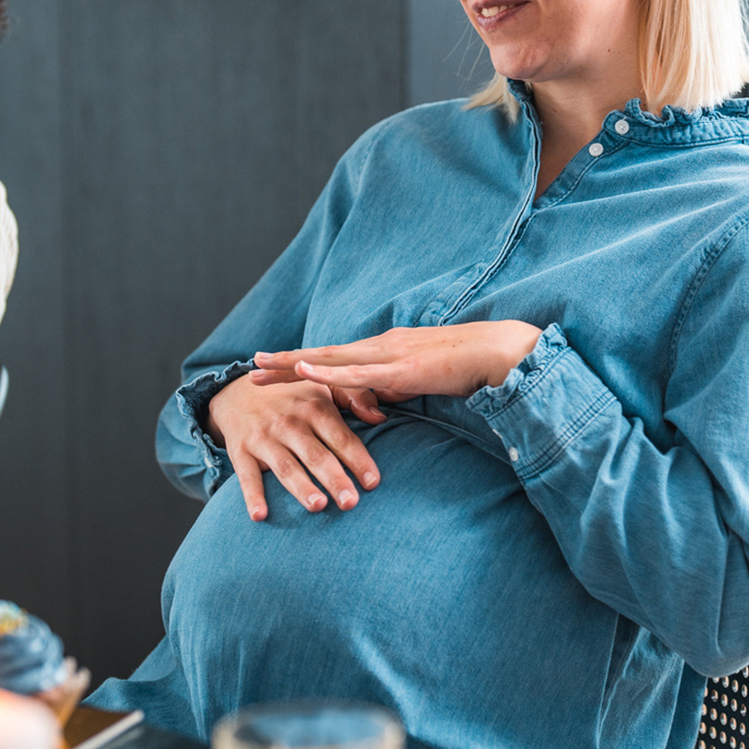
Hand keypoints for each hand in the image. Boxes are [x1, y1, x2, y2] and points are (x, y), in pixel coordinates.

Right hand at [205, 373, 380, 521]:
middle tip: (351, 503)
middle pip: (316, 455)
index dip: (358, 460)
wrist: (237, 389)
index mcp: (315, 408)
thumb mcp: (324, 387)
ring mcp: (264, 437)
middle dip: (334, 479)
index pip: (341, 438)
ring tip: (318, 506)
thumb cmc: (293, 396)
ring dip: (301, 487)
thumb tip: (380, 418)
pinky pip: (247, 475)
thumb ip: (355, 397)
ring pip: (285, 466)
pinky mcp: (240, 451)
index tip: (373, 482)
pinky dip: (252, 496)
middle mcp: (290, 423)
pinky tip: (260, 515)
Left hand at [251, 321, 544, 403]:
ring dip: (294, 363)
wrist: (496, 353)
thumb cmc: (467, 368)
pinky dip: (327, 371)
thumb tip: (378, 402)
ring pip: (331, 359)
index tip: (277, 366)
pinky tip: (304, 371)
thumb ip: (398, 388)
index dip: (306, 361)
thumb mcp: (423, 380)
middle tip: (252, 366)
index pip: (339, 356)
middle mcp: (381, 346)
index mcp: (387, 349)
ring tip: (262, 368)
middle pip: (325, 353)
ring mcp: (389, 354)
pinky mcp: (401, 368)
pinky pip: (357, 372)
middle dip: (287, 361)